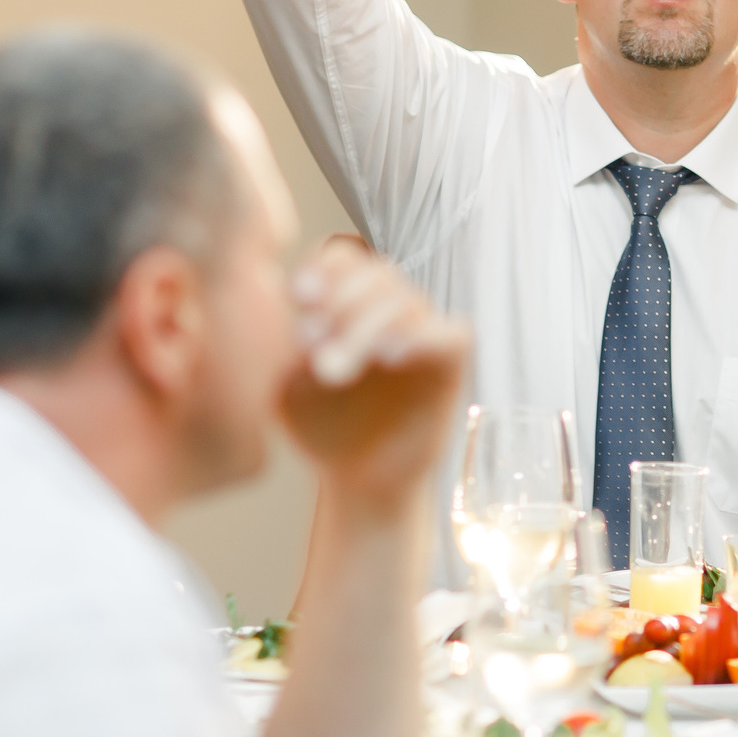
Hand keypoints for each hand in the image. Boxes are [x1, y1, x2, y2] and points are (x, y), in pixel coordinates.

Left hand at [279, 239, 470, 501]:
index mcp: (351, 301)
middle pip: (376, 271)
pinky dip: (420, 335)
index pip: (344, 256)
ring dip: (366, 326)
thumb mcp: (289, 384)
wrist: (359, 481)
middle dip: (340, 301)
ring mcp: (424, 332)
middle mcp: (391, 308)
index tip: (297, 296)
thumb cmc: (322, 426)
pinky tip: (388, 357)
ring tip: (331, 369)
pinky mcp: (451, 363)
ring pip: (406, 300)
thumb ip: (286, 347)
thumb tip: (288, 313)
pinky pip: (451, 331)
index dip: (324, 268)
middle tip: (308, 340)